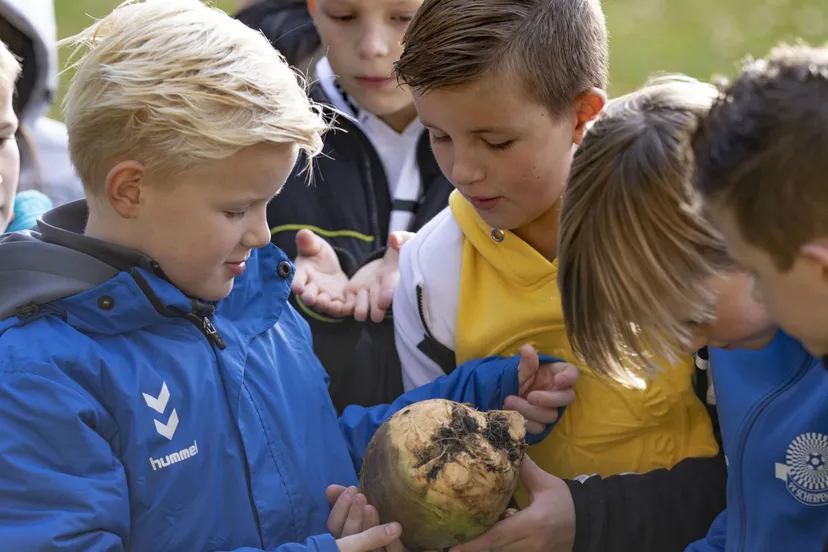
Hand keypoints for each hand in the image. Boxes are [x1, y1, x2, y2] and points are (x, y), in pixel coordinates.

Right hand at [291, 229, 351, 315]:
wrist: (330, 267)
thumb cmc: (317, 254)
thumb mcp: (314, 246)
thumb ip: (308, 242)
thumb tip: (303, 232)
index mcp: (302, 274)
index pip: (297, 280)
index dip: (296, 284)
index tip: (297, 287)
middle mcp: (310, 288)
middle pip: (308, 295)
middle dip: (308, 297)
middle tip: (310, 298)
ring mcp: (323, 297)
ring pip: (322, 304)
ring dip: (325, 305)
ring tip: (329, 303)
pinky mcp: (337, 302)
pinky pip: (339, 308)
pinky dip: (342, 309)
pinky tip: (348, 307)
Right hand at [327, 485, 438, 551]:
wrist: (417, 543)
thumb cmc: (384, 523)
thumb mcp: (365, 511)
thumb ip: (348, 502)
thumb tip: (330, 488)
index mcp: (348, 536)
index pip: (336, 526)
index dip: (339, 509)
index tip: (350, 489)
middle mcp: (357, 546)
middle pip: (349, 537)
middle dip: (354, 516)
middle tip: (361, 497)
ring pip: (369, 548)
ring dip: (369, 528)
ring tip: (372, 508)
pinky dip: (393, 543)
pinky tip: (397, 527)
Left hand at [344, 231, 414, 322]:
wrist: (391, 263)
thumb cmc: (402, 252)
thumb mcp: (406, 242)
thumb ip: (400, 240)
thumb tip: (392, 238)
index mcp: (393, 277)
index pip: (391, 287)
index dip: (388, 293)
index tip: (385, 301)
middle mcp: (380, 290)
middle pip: (378, 303)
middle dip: (377, 308)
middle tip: (376, 315)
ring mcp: (367, 293)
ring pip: (363, 307)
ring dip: (362, 310)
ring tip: (360, 314)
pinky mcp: (354, 292)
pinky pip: (348, 304)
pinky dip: (344, 308)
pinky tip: (341, 308)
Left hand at [448, 456, 575, 551]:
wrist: (591, 523)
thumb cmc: (567, 501)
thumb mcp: (546, 483)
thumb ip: (524, 468)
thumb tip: (502, 447)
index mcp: (532, 524)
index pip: (497, 536)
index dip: (474, 543)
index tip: (453, 547)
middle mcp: (531, 545)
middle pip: (495, 551)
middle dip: (470, 550)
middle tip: (445, 546)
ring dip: (481, 551)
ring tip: (456, 546)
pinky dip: (495, 551)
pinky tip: (480, 545)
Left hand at [504, 344, 577, 433]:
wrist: (499, 396)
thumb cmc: (515, 379)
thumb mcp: (518, 370)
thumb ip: (526, 363)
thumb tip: (527, 348)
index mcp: (555, 374)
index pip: (572, 373)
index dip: (569, 377)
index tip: (557, 380)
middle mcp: (556, 391)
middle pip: (567, 398)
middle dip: (548, 399)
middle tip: (530, 397)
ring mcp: (550, 409)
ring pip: (551, 415)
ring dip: (531, 411)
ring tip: (509, 403)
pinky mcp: (541, 424)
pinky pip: (540, 428)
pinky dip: (527, 423)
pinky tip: (513, 416)